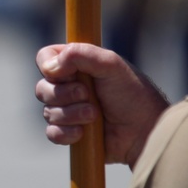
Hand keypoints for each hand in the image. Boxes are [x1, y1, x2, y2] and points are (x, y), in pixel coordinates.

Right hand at [35, 43, 168, 167]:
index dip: (48, 65)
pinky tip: (84, 133)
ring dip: (71, 114)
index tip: (66, 73)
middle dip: (64, 94)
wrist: (145, 132)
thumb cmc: (134, 96)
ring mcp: (67, 110)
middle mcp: (67, 86)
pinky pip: (52, 133)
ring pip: (48, 112)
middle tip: (88, 95)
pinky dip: (67, 133)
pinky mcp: (68, 133)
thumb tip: (51, 66)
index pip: (44, 58)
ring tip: (95, 115)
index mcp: (75, 65)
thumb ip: (82, 54)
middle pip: (42, 88)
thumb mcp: (112, 65)